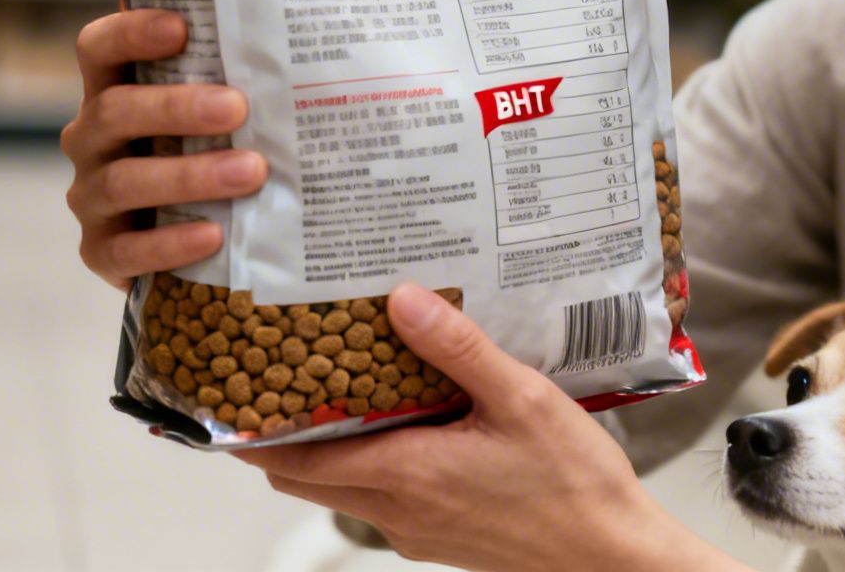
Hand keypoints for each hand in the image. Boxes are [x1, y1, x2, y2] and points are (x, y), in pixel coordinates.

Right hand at [61, 10, 266, 289]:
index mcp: (113, 90)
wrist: (196, 244)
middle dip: (175, 107)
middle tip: (238, 108)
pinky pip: (126, 250)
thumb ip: (232, 70)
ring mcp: (91, 197)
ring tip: (250, 173)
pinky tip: (214, 234)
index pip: (100, 48)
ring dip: (188, 175)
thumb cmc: (213, 150)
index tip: (180, 27)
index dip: (130, 33)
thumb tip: (298, 14)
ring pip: (122, 181)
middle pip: (113, 111)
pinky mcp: (101, 251)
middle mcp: (91, 138)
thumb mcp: (217, 110)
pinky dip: (170, 243)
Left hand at [240, 283, 741, 571]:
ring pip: (341, 487)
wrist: (611, 555)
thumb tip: (401, 299)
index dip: (253, 429)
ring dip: (326, 446)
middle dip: (278, 434)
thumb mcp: (521, 398)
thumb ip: (457, 348)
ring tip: (339, 386)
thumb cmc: (573, 484)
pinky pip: (381, 498)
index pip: (294, 458)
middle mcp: (397, 509)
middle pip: (303, 477)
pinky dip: (368, 462)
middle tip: (277, 375)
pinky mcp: (437, 536)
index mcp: (406, 473)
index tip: (233, 389)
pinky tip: (405, 422)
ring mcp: (415, 529)